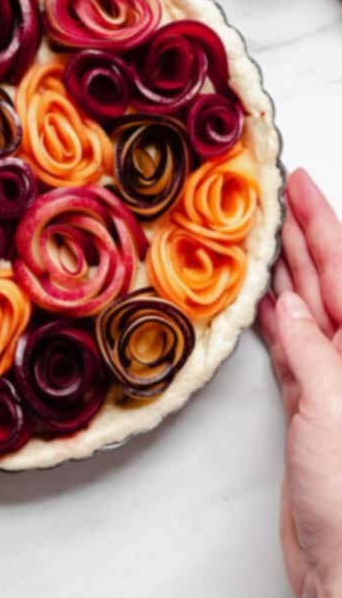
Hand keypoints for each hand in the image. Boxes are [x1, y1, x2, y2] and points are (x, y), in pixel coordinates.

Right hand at [258, 169, 341, 597]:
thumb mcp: (333, 411)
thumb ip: (312, 353)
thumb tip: (289, 307)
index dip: (324, 223)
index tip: (301, 185)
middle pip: (328, 282)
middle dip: (306, 235)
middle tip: (280, 194)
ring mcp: (332, 380)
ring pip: (306, 309)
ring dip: (287, 272)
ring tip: (266, 234)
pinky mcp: (309, 405)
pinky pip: (290, 346)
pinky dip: (274, 319)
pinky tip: (263, 298)